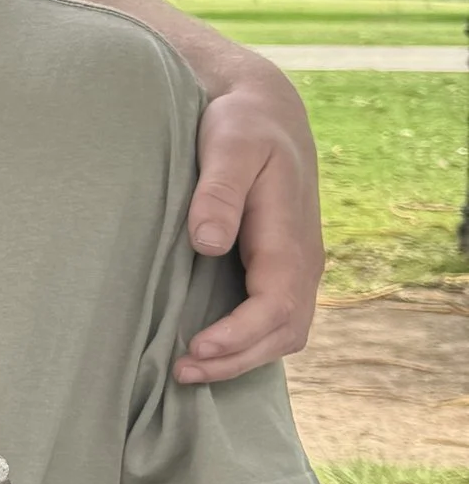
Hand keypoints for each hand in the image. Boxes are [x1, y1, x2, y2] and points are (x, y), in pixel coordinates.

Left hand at [178, 52, 322, 383]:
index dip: (239, 336)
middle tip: (181, 372)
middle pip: (285, 333)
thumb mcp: (229, 144)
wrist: (266, 111)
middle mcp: (302, 259)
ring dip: (240, 358)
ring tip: (188, 369)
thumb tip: (208, 243)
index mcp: (290, 236)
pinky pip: (274, 320)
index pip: (276, 306)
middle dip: (237, 360)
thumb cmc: (242, 125)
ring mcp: (296, 266)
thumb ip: (219, 192)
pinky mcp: (280, 268)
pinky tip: (207, 348)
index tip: (195, 349)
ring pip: (283, 333)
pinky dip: (246, 343)